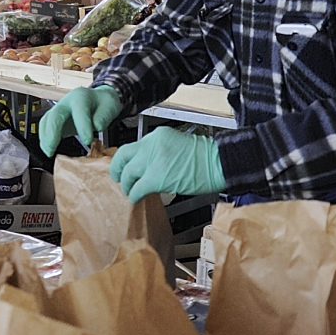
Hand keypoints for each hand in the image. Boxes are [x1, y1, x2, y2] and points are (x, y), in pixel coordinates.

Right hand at [38, 86, 121, 155]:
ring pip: (47, 121)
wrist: (97, 99)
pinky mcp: (55, 119)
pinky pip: (45, 127)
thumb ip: (103, 117)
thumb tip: (96, 126)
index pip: (80, 111)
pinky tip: (48, 149)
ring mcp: (58, 109)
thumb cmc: (103, 104)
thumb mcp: (110, 107)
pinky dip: (44, 138)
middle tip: (53, 149)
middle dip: (52, 133)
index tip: (87, 141)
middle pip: (55, 115)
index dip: (83, 126)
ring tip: (48, 152)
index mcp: (81, 97)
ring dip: (45, 137)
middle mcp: (66, 101)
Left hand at [108, 126, 225, 200]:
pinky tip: (137, 199)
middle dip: (118, 171)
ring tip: (130, 191)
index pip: (131, 146)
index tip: (123, 166)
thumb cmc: (204, 157)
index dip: (124, 159)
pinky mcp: (156, 178)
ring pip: (127, 174)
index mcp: (157, 136)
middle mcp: (151, 145)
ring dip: (127, 185)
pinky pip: (136, 189)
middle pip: (123, 157)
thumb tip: (146, 165)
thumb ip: (158, 151)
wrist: (217, 162)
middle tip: (119, 179)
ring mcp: (152, 161)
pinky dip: (134, 195)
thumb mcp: (177, 144)